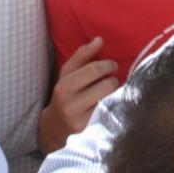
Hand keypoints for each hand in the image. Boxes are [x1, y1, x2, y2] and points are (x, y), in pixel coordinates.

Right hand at [38, 37, 119, 151]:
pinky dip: (116, 107)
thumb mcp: (67, 75)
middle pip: (107, 85)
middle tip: (111, 80)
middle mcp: (71, 106)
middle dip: (113, 80)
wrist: (56, 129)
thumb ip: (82, 55)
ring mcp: (82, 122)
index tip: (111, 65)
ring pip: (112, 100)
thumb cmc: (66, 95)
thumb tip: (99, 39)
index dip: (107, 64)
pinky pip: (113, 114)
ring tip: (110, 93)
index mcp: (64, 88)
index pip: (94, 69)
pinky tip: (112, 105)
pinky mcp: (92, 133)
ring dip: (116, 93)